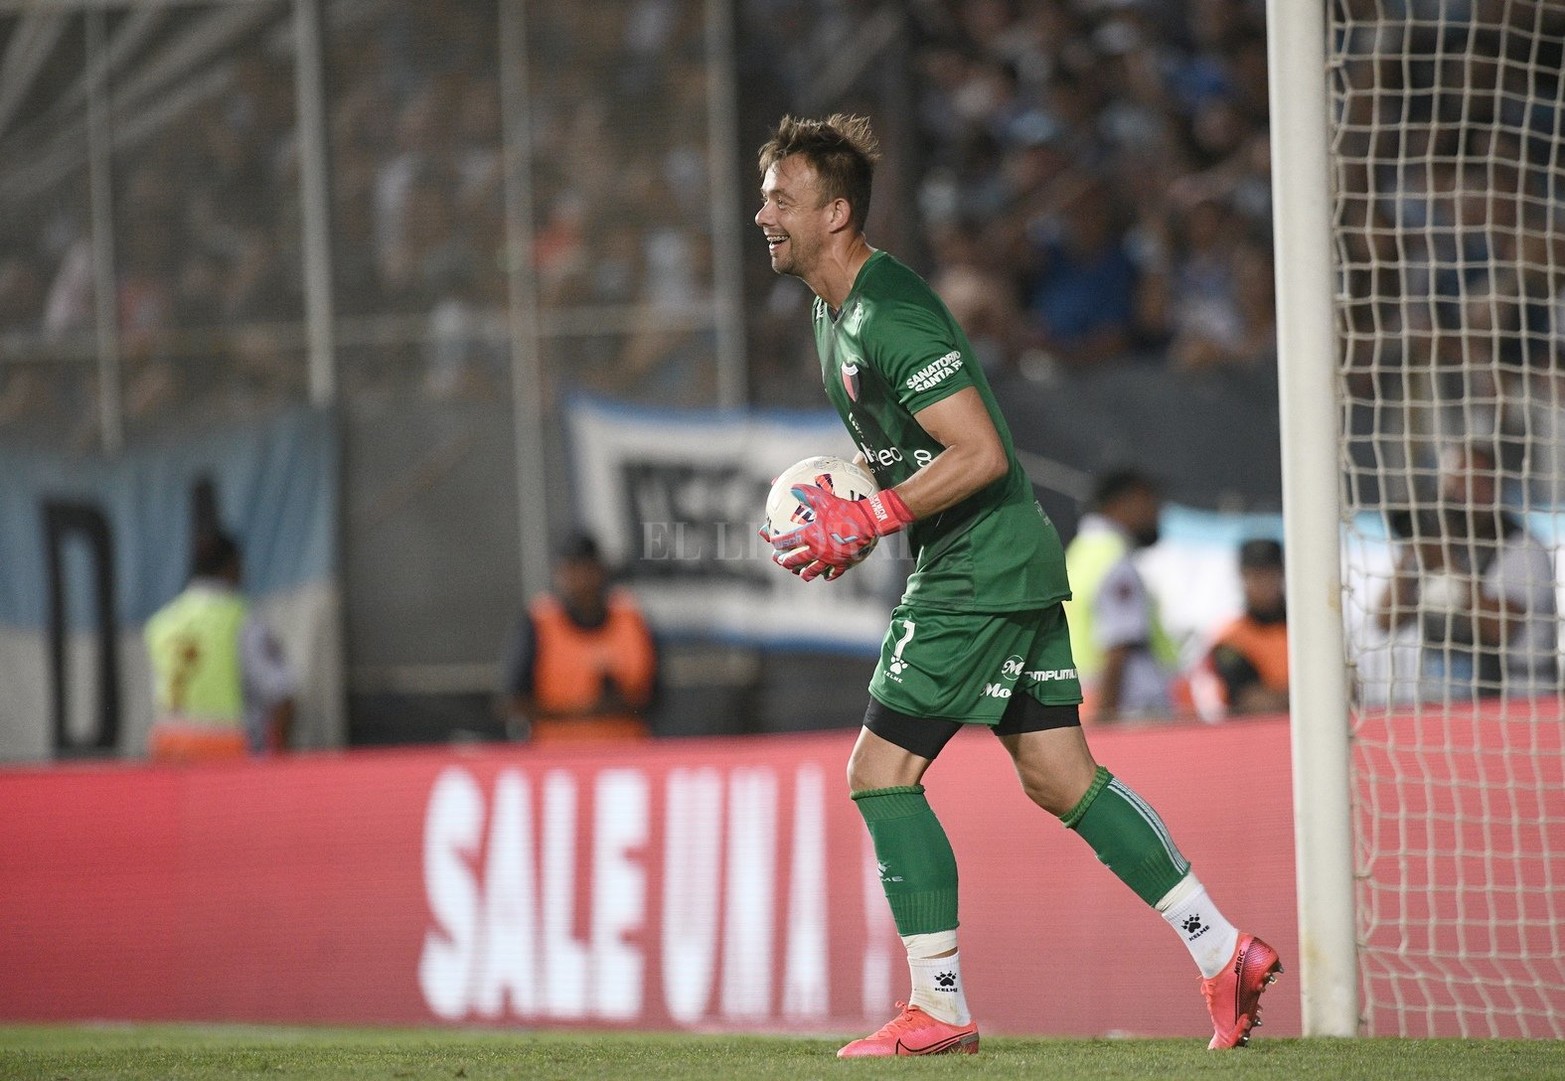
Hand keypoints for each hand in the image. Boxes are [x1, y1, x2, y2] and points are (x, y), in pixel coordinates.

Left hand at [769, 484, 912, 581]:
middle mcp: (817, 550)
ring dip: (804, 573)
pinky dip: (828, 575)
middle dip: (785, 561)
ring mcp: (830, 559)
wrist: (867, 523)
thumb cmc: (845, 509)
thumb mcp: (824, 498)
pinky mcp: (842, 563)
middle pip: (796, 560)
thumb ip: (807, 493)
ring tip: (800, 574)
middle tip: (780, 560)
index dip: (777, 541)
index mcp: (810, 535)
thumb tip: (792, 487)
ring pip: (813, 570)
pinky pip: (834, 572)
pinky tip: (826, 577)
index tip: (772, 541)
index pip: (788, 541)